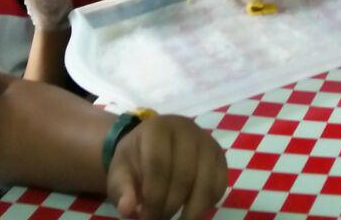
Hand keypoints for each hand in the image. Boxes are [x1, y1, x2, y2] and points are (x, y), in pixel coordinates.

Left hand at [106, 114, 228, 219]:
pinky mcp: (220, 156)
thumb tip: (127, 209)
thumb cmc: (136, 158)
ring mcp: (207, 142)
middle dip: (170, 206)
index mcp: (157, 129)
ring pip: (206, 183)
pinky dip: (206, 205)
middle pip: (183, 176)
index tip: (146, 217)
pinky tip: (190, 211)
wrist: (154, 142)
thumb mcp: (121, 171)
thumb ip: (122, 189)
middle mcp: (186, 130)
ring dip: (191, 211)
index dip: (153, 197)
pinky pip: (219, 186)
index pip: (158, 165)